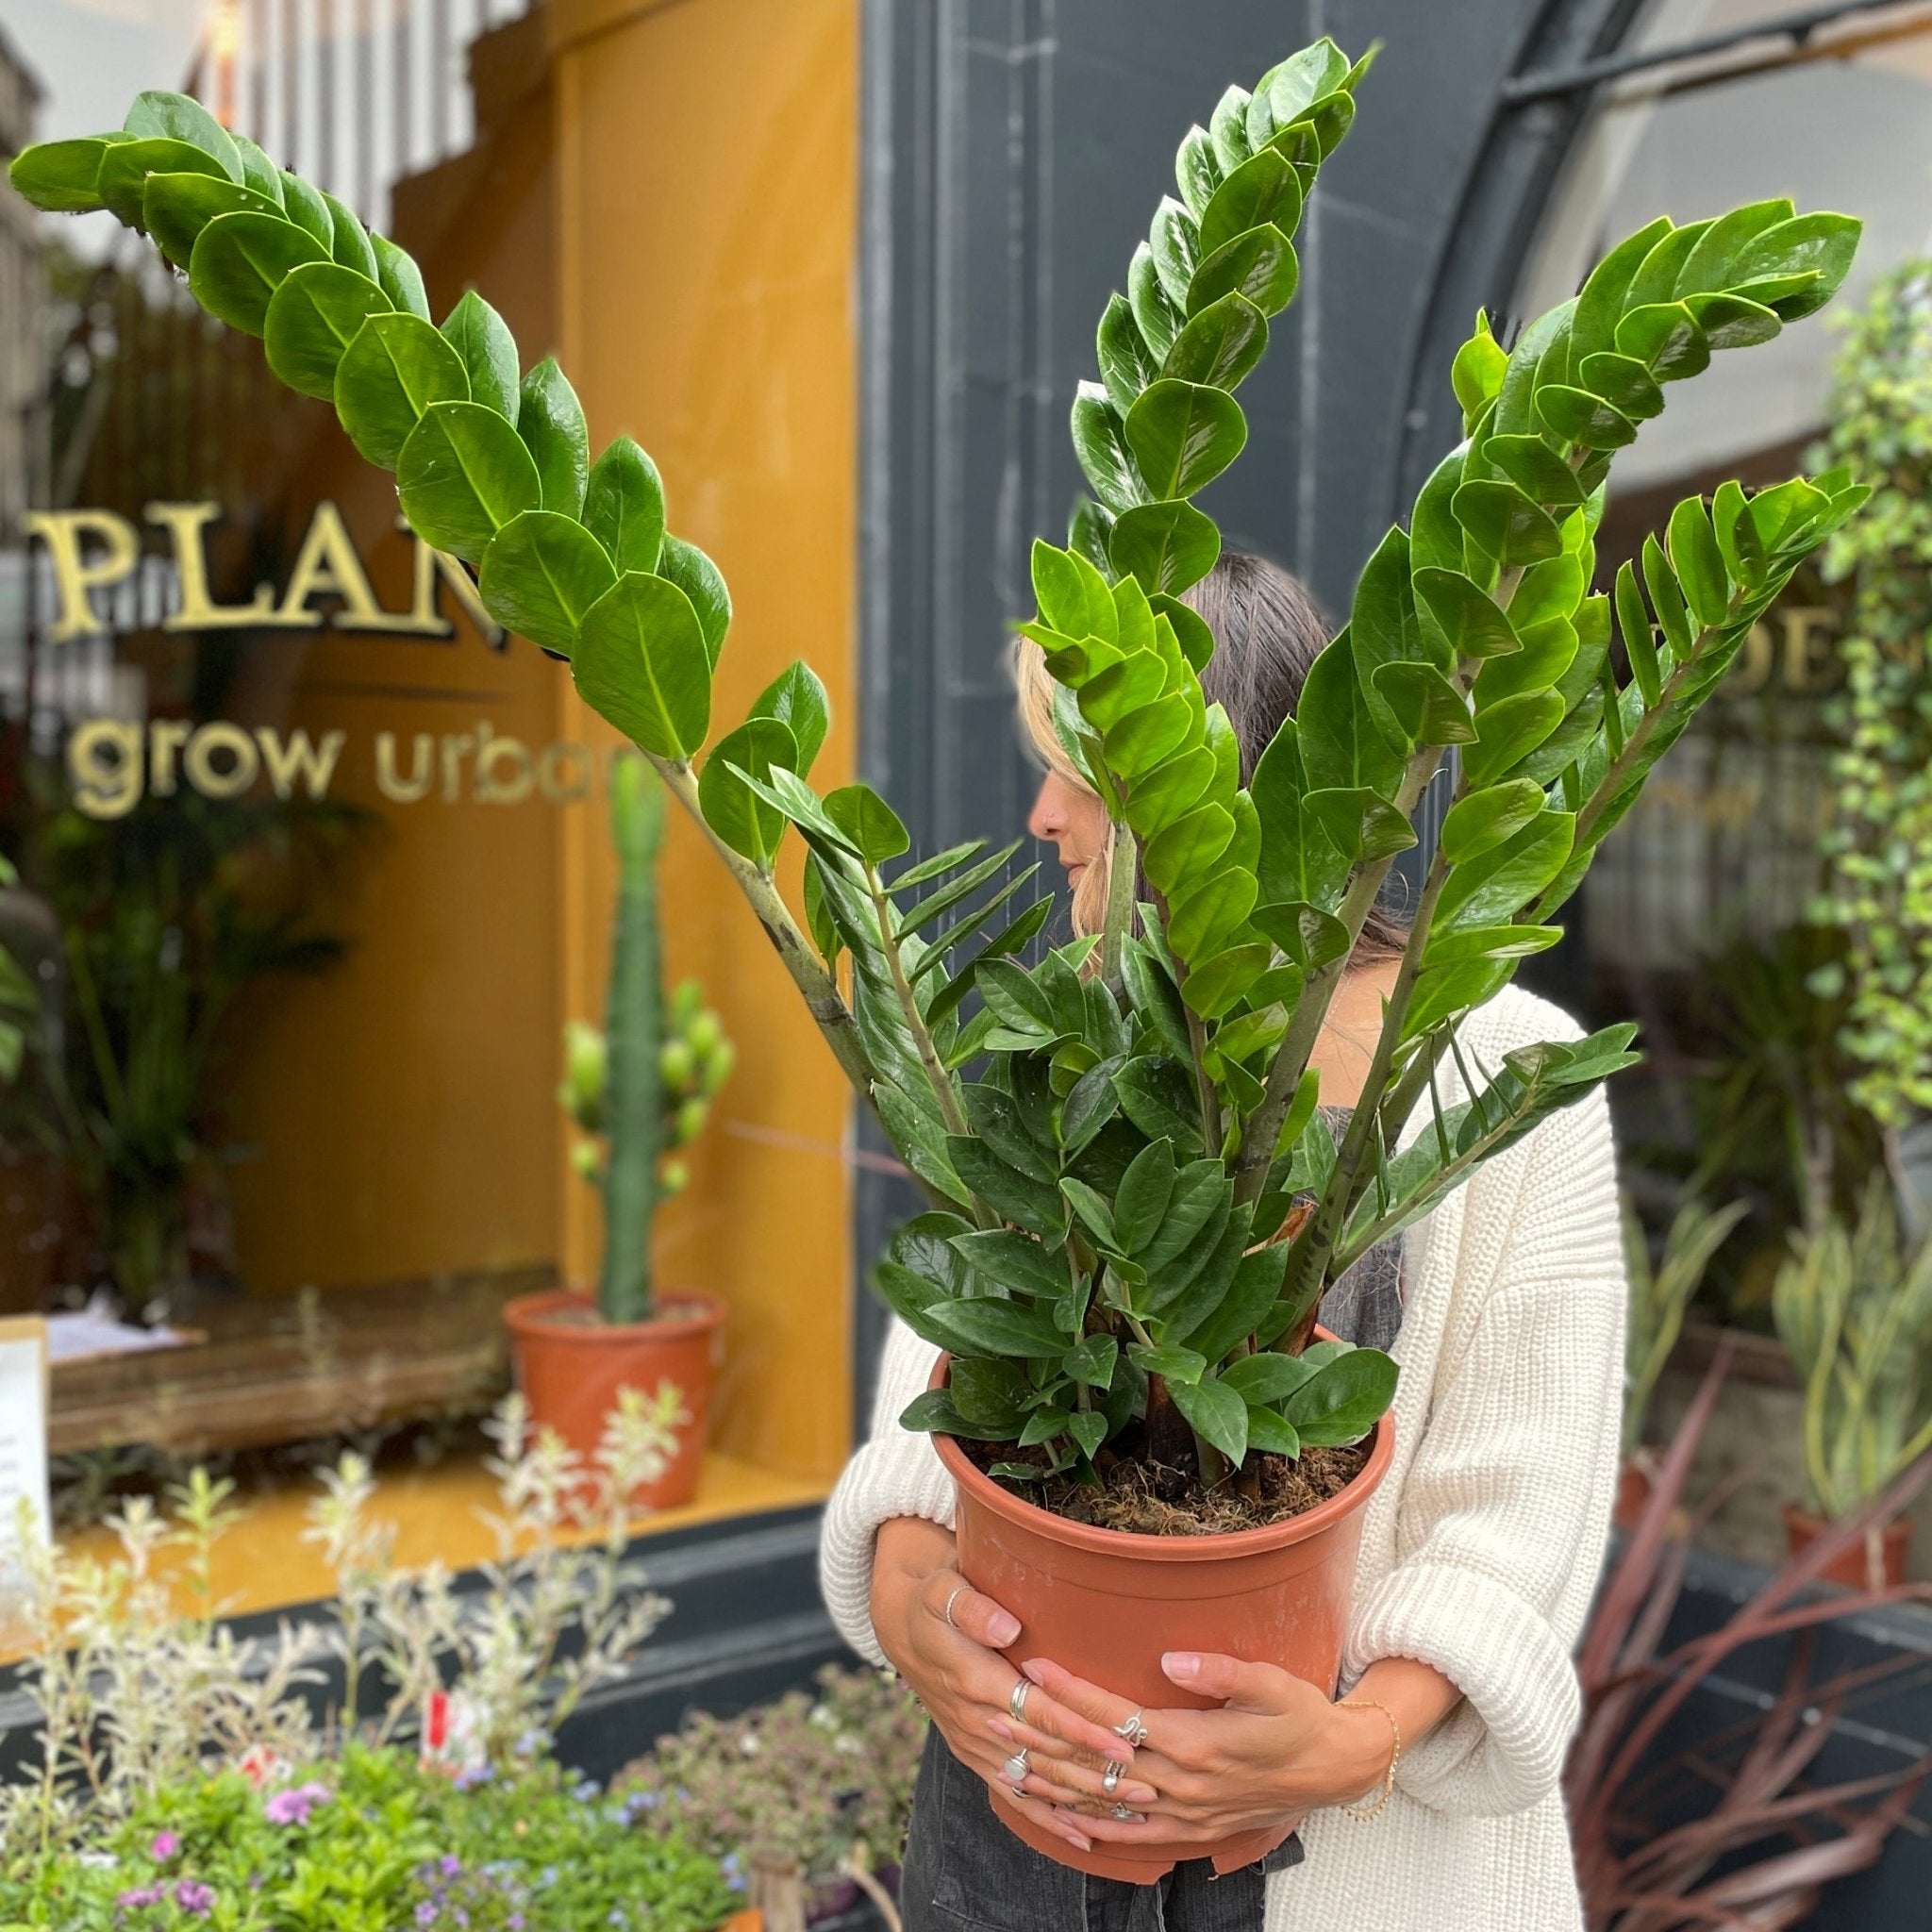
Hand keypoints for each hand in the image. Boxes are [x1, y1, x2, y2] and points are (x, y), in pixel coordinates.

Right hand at [869, 1519, 1158, 1850]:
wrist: (902, 1629)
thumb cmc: (933, 1602)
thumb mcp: (944, 1591)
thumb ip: (974, 1610)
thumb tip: (1008, 1629)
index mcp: (976, 1681)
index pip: (1038, 1713)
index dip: (1080, 1731)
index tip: (1122, 1745)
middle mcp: (977, 1721)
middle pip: (1045, 1757)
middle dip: (1096, 1775)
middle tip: (1149, 1789)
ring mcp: (976, 1743)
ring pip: (1036, 1782)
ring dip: (1082, 1801)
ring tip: (1132, 1815)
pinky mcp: (976, 1754)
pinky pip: (1015, 1793)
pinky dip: (1049, 1816)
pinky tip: (1082, 1837)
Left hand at [1018, 1651, 1396, 1847]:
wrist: (1334, 1768)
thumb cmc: (1301, 1715)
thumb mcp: (1272, 1682)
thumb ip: (1220, 1671)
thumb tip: (1169, 1660)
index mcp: (1195, 1742)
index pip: (1116, 1715)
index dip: (1072, 1692)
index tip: (1034, 1667)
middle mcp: (1181, 1783)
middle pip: (1098, 1762)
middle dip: (1043, 1738)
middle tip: (995, 1711)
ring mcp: (1184, 1812)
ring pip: (1105, 1802)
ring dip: (1054, 1781)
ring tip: (1008, 1760)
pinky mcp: (1192, 1828)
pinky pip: (1132, 1831)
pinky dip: (1093, 1824)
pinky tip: (1062, 1813)